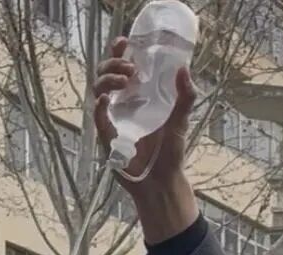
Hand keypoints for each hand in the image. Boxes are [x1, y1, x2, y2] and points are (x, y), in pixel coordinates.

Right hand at [92, 37, 198, 241]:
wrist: (162, 183)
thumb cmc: (170, 155)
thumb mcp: (181, 122)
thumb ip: (185, 98)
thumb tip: (184, 69)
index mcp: (137, 97)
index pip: (121, 68)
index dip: (118, 53)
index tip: (124, 42)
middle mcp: (122, 106)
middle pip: (105, 74)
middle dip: (113, 64)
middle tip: (130, 68)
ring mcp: (112, 120)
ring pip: (97, 90)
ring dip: (107, 79)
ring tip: (125, 80)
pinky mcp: (107, 138)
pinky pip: (97, 117)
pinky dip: (99, 106)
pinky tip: (106, 99)